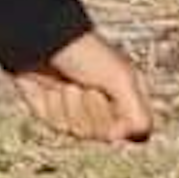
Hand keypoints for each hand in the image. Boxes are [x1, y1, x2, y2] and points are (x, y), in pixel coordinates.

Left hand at [10, 25, 150, 145]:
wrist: (40, 40)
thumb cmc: (84, 51)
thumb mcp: (120, 76)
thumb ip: (137, 111)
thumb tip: (132, 136)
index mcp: (125, 95)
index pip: (134, 131)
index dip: (122, 124)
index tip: (111, 102)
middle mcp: (104, 106)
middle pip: (104, 135)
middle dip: (93, 110)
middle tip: (87, 87)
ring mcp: (78, 111)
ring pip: (80, 132)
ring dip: (71, 107)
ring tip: (67, 84)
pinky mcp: (53, 113)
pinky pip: (58, 126)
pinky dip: (53, 107)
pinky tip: (49, 89)